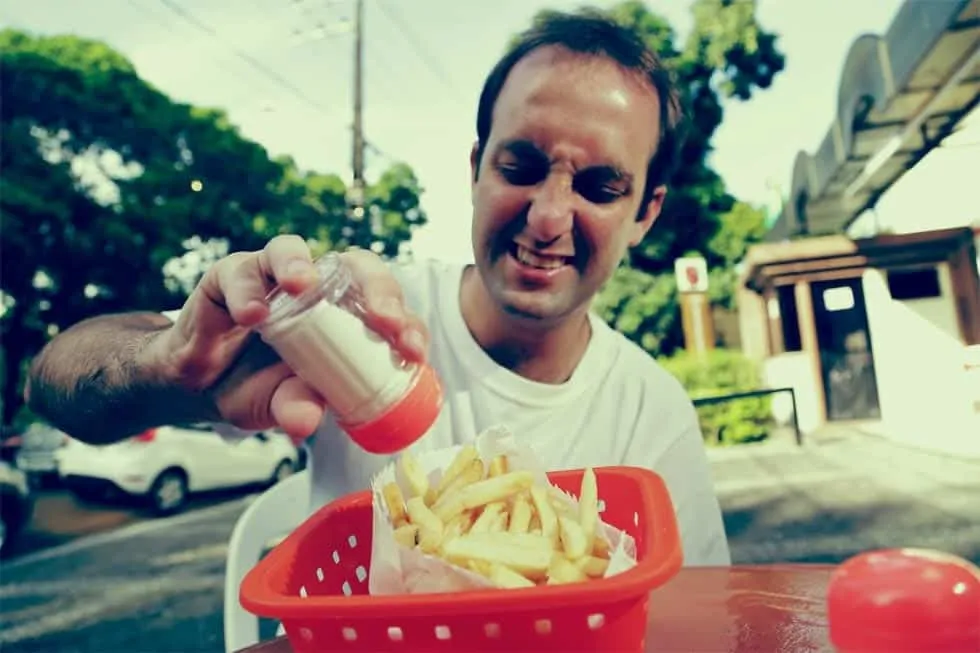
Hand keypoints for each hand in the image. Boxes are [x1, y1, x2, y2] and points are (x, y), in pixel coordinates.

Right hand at [155, 236, 428, 441]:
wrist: (200, 386)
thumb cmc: (259, 387)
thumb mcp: (283, 404)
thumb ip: (297, 406)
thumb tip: (306, 422)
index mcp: (343, 315)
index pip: (385, 307)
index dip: (406, 324)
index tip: (413, 352)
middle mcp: (314, 289)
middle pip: (355, 266)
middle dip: (377, 287)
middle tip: (384, 320)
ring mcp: (270, 278)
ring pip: (291, 250)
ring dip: (299, 265)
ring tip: (302, 287)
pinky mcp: (228, 277)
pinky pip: (239, 272)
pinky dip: (246, 290)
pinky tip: (251, 315)